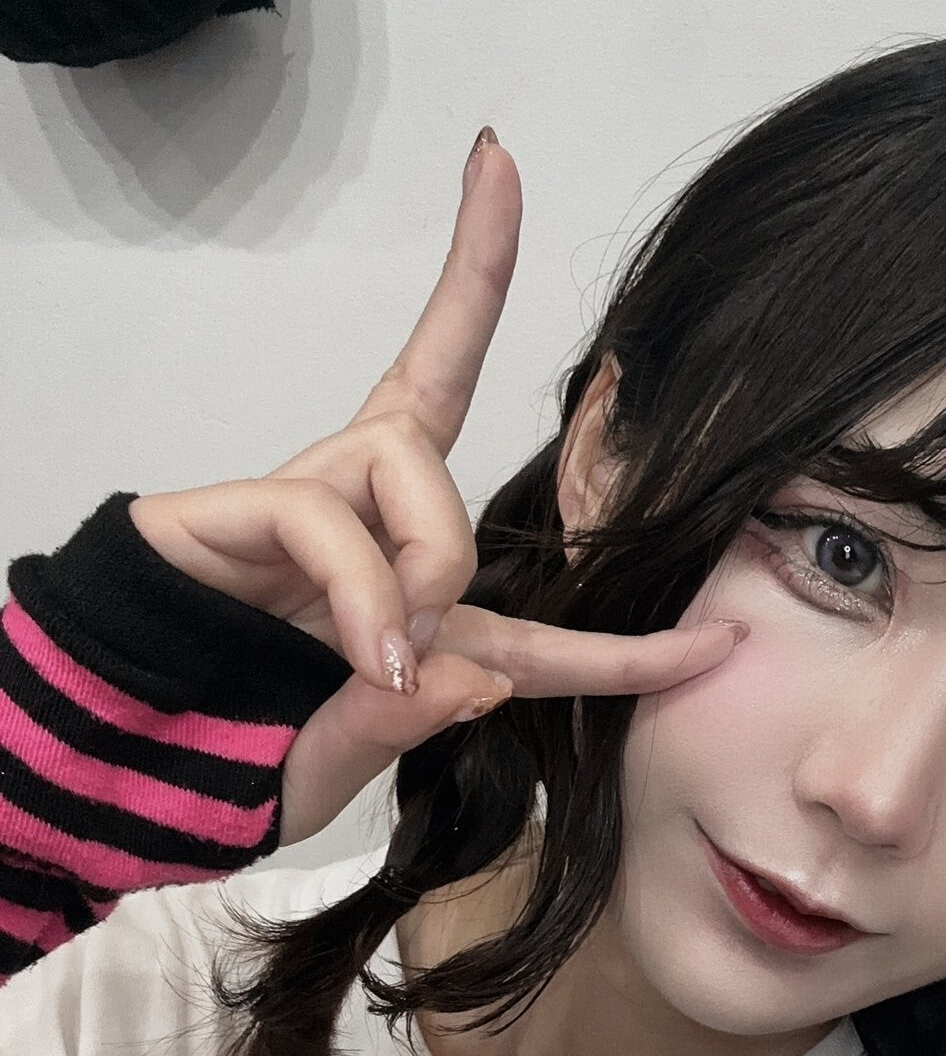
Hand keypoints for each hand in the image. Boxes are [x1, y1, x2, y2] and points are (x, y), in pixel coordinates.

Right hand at [128, 131, 743, 843]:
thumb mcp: (343, 760)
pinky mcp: (246, 502)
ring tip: (377, 657)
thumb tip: (485, 674)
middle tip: (475, 301)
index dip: (628, 638)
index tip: (721, 637)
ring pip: (413, 466)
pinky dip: (364, 588)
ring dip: (427, 567)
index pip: (534, 600)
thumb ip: (409, 724)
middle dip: (473, 290)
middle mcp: (370, 525)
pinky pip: (335, 511)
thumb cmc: (227, 757)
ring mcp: (310, 503)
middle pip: (437, 380)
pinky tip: (358, 652)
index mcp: (416, 601)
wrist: (114, 766)